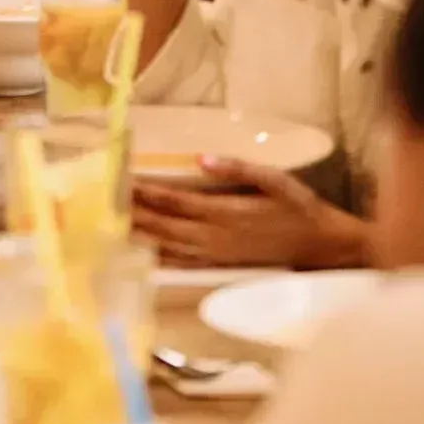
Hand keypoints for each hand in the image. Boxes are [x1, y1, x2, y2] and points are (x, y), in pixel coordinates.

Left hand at [133, 160, 374, 268]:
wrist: (318, 246)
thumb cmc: (298, 208)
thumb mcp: (275, 180)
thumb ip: (238, 168)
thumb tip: (202, 159)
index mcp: (224, 212)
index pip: (174, 200)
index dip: (145, 191)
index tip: (122, 179)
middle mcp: (213, 236)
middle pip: (162, 224)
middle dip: (133, 212)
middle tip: (104, 200)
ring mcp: (214, 253)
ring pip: (166, 244)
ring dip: (139, 232)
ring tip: (113, 221)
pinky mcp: (218, 263)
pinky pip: (180, 261)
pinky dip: (157, 254)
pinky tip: (140, 249)